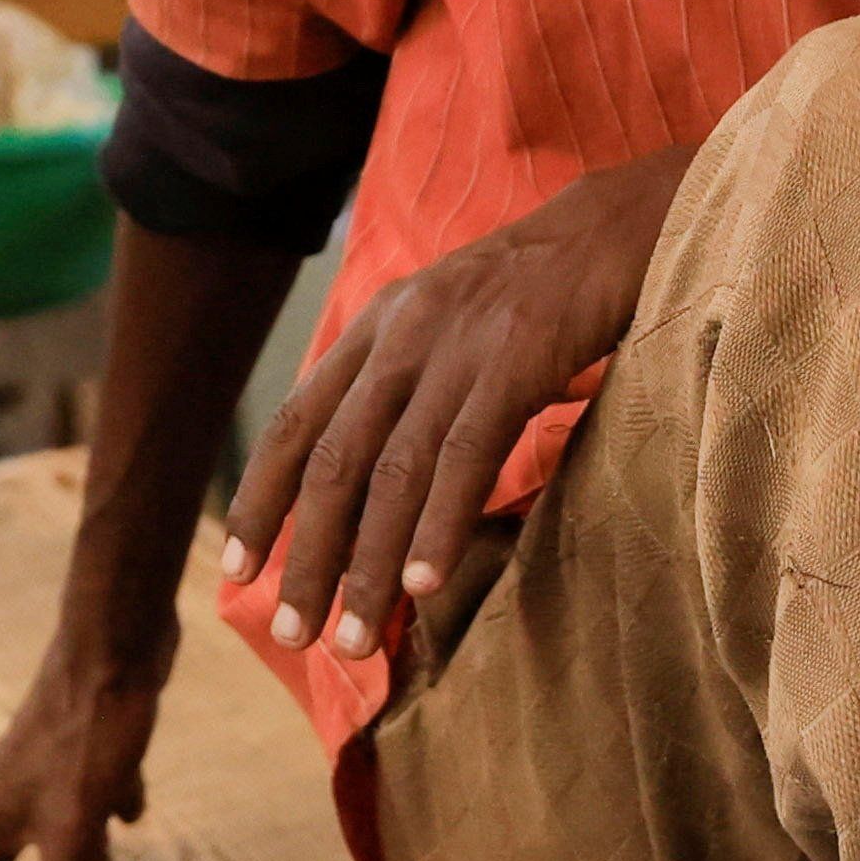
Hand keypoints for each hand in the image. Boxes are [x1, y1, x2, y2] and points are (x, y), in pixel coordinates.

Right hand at [0, 531, 182, 860]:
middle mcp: (16, 777)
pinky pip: (88, 773)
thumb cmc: (88, 734)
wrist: (116, 640)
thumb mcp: (74, 831)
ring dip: (51, 839)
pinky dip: (102, 799)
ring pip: (41, 804)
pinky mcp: (89, 725)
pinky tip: (131, 808)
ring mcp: (51, 747)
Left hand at [229, 149, 685, 660]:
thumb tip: (383, 483)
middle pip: (334, 463)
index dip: (261, 501)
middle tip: (296, 635)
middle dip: (308, 555)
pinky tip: (422, 583)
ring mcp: (455, 347)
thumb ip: (412, 386)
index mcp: (377, 326)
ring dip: (367, 564)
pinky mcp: (513, 359)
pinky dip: (437, 523)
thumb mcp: (453, 322)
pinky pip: (464, 455)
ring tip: (355, 639)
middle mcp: (401, 335)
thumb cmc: (544, 289)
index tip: (238, 573)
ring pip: (391, 471)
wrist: (621, 221)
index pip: (297, 424)